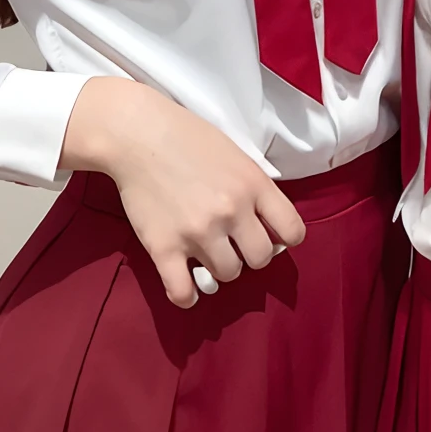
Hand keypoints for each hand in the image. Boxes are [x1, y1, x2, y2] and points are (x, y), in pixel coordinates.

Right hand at [61, 78, 304, 307]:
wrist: (137, 134)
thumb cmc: (189, 138)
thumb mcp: (237, 156)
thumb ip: (255, 189)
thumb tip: (269, 228)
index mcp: (254, 185)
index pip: (293, 231)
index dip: (284, 238)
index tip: (270, 236)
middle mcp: (231, 211)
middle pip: (260, 259)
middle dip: (249, 254)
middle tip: (232, 243)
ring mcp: (198, 232)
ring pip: (227, 274)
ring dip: (219, 268)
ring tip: (205, 252)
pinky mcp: (164, 247)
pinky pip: (183, 292)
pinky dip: (187, 297)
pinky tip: (188, 290)